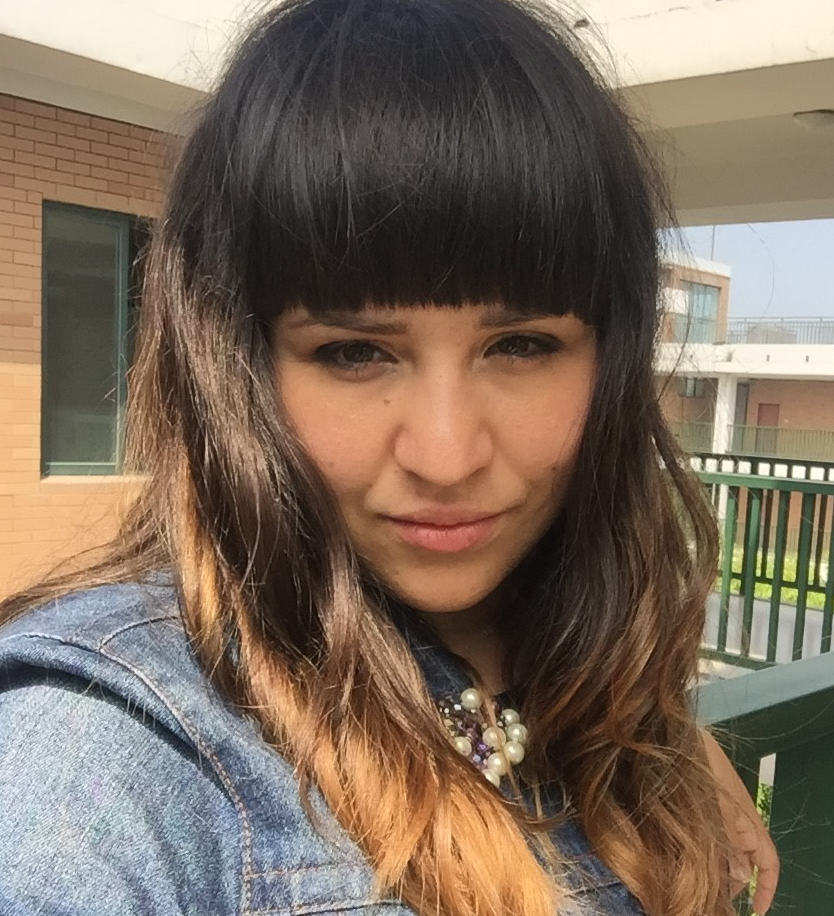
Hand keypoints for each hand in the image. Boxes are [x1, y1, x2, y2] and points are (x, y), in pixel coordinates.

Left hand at [702, 731, 779, 913]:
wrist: (678, 736)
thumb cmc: (702, 766)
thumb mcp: (717, 807)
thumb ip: (729, 841)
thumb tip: (739, 875)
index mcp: (748, 821)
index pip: (767, 862)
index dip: (765, 888)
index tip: (758, 911)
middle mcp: (737, 821)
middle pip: (743, 862)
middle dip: (733, 884)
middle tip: (712, 899)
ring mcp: (719, 814)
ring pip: (724, 852)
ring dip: (715, 870)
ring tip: (697, 884)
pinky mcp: (702, 809)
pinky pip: (710, 838)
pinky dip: (704, 852)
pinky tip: (684, 860)